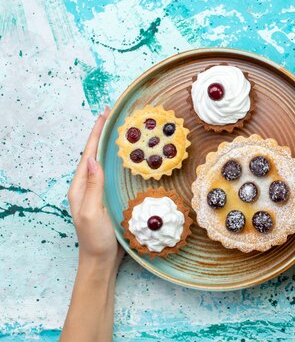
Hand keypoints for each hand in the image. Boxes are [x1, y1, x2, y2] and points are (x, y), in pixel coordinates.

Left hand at [67, 108, 123, 269]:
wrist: (101, 261)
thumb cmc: (95, 240)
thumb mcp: (92, 213)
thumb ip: (93, 187)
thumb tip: (93, 160)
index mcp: (79, 187)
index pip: (88, 154)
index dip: (96, 134)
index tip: (105, 115)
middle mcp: (88, 187)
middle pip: (96, 155)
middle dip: (104, 135)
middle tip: (116, 117)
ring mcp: (99, 193)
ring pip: (106, 164)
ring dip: (113, 147)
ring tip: (125, 132)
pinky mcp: (110, 199)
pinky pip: (115, 175)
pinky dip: (121, 163)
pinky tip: (132, 160)